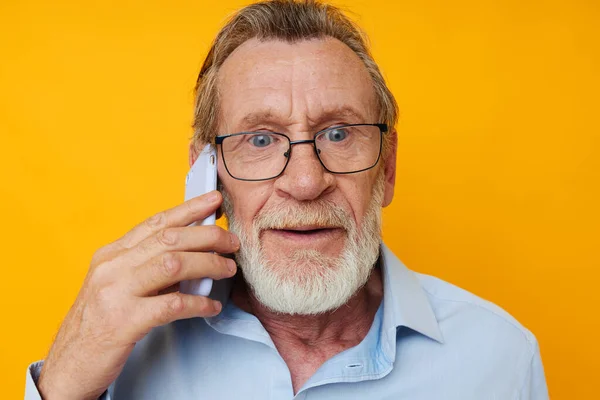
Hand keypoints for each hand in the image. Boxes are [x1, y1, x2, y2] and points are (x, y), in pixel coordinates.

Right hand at [37, 190, 238, 399]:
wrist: (69, 365)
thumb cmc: (98, 324)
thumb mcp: (116, 285)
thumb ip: (147, 267)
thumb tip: (192, 254)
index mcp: (111, 255)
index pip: (155, 223)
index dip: (188, 209)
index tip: (213, 201)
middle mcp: (112, 267)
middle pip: (169, 239)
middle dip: (207, 236)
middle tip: (232, 241)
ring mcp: (116, 293)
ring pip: (173, 265)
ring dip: (208, 264)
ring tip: (228, 269)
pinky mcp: (124, 321)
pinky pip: (172, 305)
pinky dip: (197, 304)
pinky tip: (211, 306)